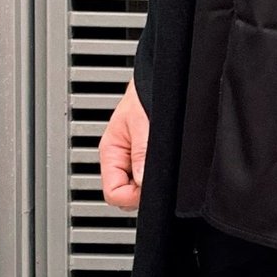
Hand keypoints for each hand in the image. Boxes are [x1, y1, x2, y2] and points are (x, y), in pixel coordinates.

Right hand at [100, 78, 149, 210]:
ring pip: (136, 187)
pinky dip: (156, 175)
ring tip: (162, 168)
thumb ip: (142, 153)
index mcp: (111, 152)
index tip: (149, 190)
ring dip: (149, 184)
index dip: (131, 197)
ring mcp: (131, 159)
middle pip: (124, 194)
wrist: (158, 79)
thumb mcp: (142, 123)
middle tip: (158, 179)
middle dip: (141, 193)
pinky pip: (147, 177)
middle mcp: (119, 158)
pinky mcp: (145, 157)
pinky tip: (165, 164)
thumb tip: (142, 182)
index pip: (113, 193)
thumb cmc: (145, 94)